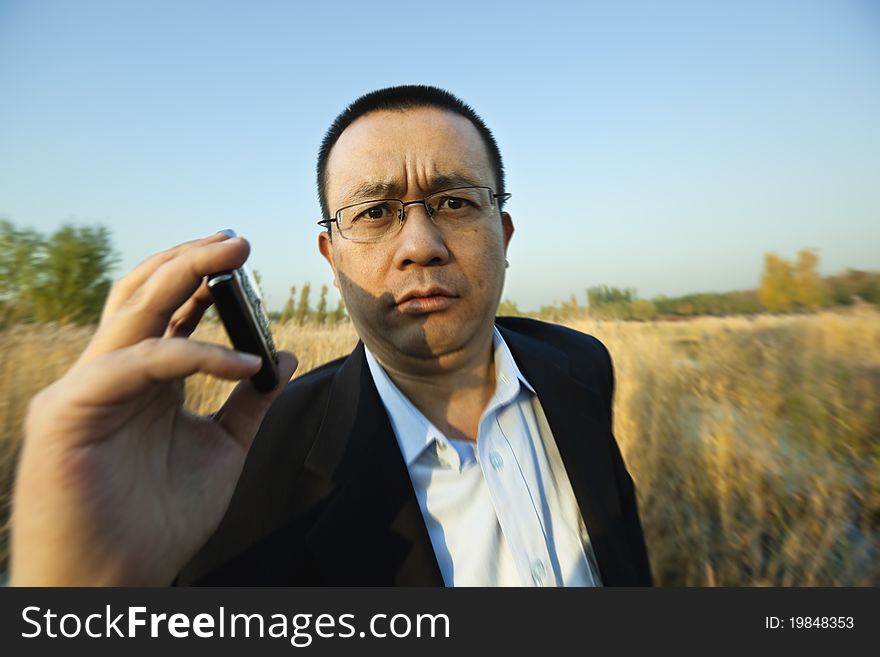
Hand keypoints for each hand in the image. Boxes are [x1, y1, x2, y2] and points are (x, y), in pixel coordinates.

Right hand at [9, 232, 297, 585]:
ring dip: (182, 276)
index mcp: (141, 383)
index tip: (243, 256)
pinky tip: (242, 362)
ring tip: (232, 256)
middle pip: (143, 295)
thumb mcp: (223, 452)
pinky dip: (191, 355)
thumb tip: (284, 357)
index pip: (166, 313)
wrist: (113, 584)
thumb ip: (249, 405)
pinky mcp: (67, 411)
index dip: (202, 279)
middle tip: (239, 239)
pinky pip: (135, 364)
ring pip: (130, 311)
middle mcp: (110, 376)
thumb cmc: (159, 524)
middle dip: (190, 260)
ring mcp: (84, 389)